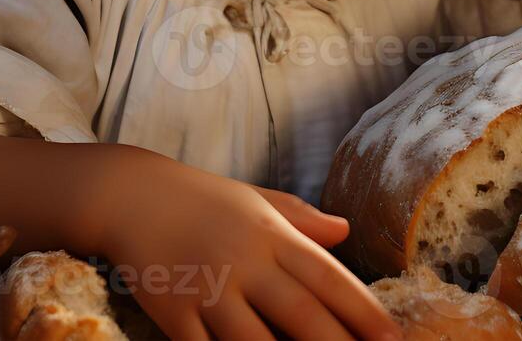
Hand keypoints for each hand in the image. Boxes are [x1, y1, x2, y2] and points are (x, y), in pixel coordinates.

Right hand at [99, 148, 399, 340]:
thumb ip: (300, 218)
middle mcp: (244, 261)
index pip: (328, 276)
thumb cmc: (201, 199)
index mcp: (271, 234)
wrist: (129, 194)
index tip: (392, 338)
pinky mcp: (173, 312)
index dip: (363, 310)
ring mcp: (208, 289)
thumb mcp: (255, 199)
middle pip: (300, 313)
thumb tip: (346, 229)